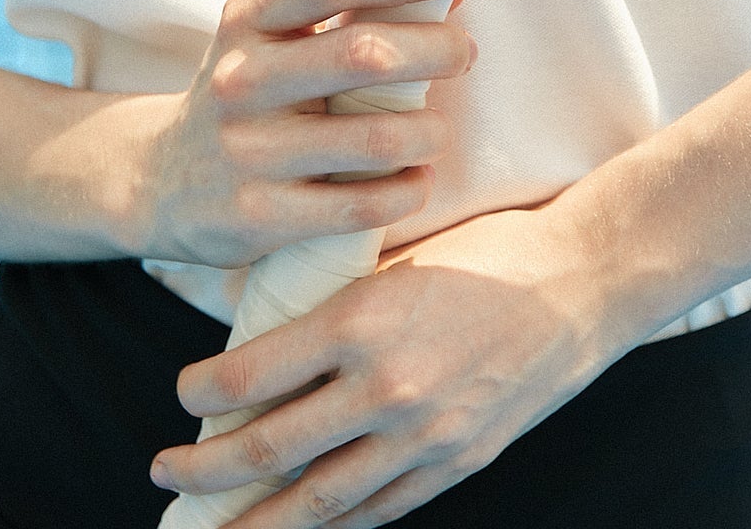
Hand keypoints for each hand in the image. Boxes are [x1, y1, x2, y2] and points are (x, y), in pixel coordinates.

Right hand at [138, 0, 475, 268]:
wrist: (161, 180)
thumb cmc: (247, 94)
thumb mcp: (277, 35)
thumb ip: (355, 8)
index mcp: (248, 18)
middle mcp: (241, 79)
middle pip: (365, 54)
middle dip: (437, 50)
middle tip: (463, 53)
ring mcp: (248, 150)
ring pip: (376, 137)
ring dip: (428, 131)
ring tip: (434, 131)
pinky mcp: (257, 216)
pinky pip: (361, 205)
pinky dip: (406, 190)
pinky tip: (413, 179)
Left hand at [151, 200, 617, 523]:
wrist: (583, 279)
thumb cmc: (490, 249)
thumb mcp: (398, 249)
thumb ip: (334, 288)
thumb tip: (261, 308)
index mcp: (363, 320)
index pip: (252, 376)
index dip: (203, 395)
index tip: (185, 393)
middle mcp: (385, 387)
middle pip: (269, 449)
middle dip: (206, 469)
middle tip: (167, 469)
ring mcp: (423, 436)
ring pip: (317, 500)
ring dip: (255, 519)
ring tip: (213, 526)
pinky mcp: (455, 462)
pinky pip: (376, 511)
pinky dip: (330, 524)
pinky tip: (301, 525)